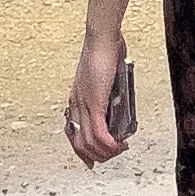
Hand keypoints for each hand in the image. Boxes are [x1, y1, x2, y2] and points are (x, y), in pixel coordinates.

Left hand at [65, 28, 132, 164]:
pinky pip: (98, 132)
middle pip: (80, 144)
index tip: (97, 157)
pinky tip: (118, 144)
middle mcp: (76, 105)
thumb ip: (109, 91)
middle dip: (98, 156)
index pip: (74, 134)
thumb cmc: (105, 51)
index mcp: (77, 100)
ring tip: (120, 148)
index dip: (84, 151)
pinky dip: (109, 144)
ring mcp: (84, 105)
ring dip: (106, 152)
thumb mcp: (105, 78)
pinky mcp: (94, 102)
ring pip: (89, 143)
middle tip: (115, 152)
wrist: (102, 38)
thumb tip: (120, 102)